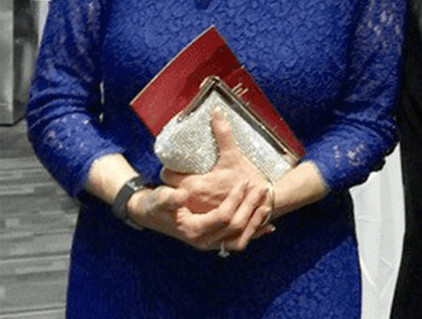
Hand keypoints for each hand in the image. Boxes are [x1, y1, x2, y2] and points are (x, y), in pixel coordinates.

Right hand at [127, 179, 271, 252]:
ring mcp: (210, 243)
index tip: (244, 182)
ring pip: (239, 238)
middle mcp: (204, 241)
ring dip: (255, 222)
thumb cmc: (155, 205)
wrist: (149, 215)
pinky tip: (268, 226)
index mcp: (194, 230)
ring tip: (267, 205)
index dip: (236, 199)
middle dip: (250, 207)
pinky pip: (238, 241)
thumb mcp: (160, 199)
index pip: (223, 216)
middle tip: (261, 187)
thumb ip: (170, 198)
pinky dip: (253, 233)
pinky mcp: (214, 241)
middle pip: (235, 227)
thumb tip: (182, 195)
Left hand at [161, 111, 274, 248]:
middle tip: (181, 173)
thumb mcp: (233, 155)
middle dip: (173, 183)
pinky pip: (191, 213)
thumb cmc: (247, 178)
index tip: (175, 165)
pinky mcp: (207, 221)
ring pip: (179, 204)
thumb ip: (222, 132)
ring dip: (181, 196)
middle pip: (169, 191)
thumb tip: (216, 111)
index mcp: (195, 186)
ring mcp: (199, 215)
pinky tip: (198, 200)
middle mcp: (192, 203)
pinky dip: (191, 207)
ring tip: (189, 186)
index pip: (166, 176)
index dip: (169, 169)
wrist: (264, 200)